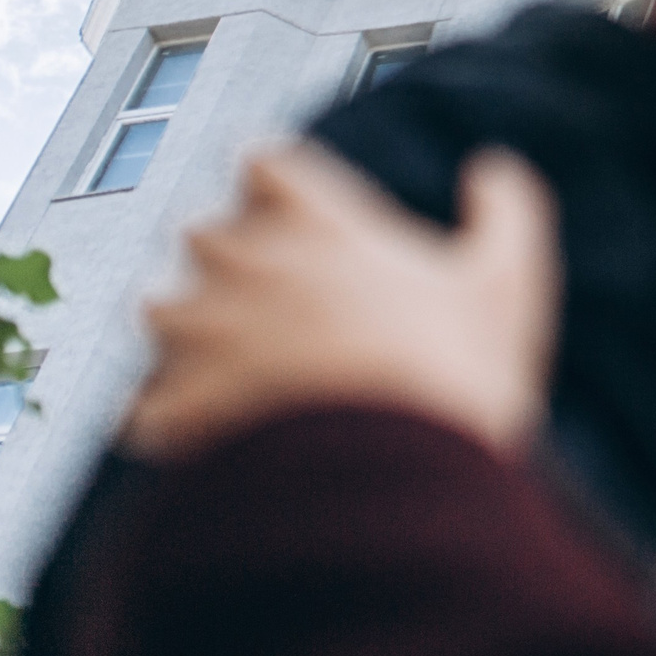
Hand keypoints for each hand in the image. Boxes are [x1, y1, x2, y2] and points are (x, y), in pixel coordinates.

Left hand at [123, 145, 560, 463]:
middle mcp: (250, 270)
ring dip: (188, 329)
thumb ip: (506, 213)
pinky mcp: (174, 413)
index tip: (295, 203)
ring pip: (160, 312)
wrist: (386, 490)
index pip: (269, 165)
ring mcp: (202, 340)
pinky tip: (210, 436)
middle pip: (203, 232)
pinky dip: (172, 418)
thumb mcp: (508, 286)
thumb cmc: (449, 379)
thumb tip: (493, 168)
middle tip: (271, 289)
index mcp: (324, 230)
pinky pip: (148, 407)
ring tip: (232, 362)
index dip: (278, 182)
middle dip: (228, 254)